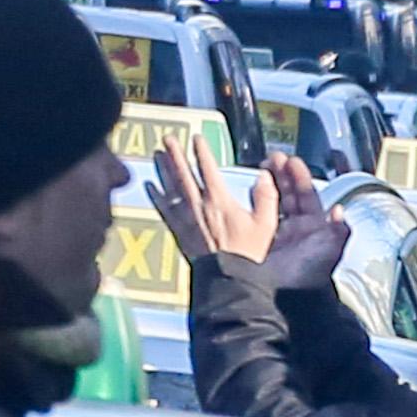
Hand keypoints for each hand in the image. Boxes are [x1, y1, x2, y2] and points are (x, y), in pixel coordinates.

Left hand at [147, 137, 281, 269]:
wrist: (227, 278)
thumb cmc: (247, 252)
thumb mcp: (266, 224)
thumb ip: (267, 197)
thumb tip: (264, 175)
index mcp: (219, 200)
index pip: (208, 169)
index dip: (202, 152)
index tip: (196, 138)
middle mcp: (198, 205)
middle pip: (184, 174)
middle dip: (176, 154)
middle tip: (168, 138)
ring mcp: (186, 218)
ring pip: (171, 188)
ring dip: (164, 170)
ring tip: (157, 154)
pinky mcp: (179, 230)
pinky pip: (164, 209)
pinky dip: (156, 196)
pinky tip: (150, 185)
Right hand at [257, 151, 351, 291]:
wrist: (283, 295)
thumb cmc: (308, 275)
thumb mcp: (331, 249)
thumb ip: (339, 230)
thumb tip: (339, 211)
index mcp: (313, 230)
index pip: (307, 196)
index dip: (300, 177)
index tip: (291, 161)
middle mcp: (295, 231)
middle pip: (288, 195)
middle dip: (282, 174)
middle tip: (273, 158)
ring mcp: (275, 235)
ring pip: (272, 201)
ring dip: (268, 183)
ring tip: (262, 167)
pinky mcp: (257, 241)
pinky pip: (255, 215)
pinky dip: (254, 201)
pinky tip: (251, 190)